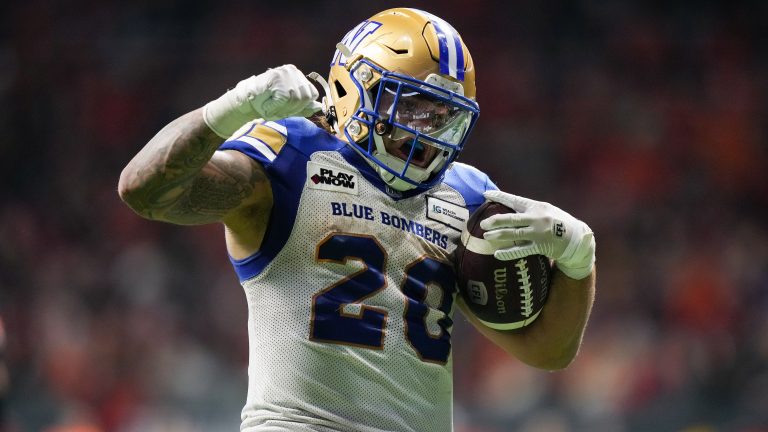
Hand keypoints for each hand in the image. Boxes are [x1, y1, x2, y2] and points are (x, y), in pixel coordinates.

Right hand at [203, 64, 322, 137]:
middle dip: (294, 108)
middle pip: (306, 96)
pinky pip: (285, 98)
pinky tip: (268, 104)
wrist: (246, 101)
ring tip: (273, 106)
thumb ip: (303, 107)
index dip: (302, 106)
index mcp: (298, 76)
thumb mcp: (289, 108)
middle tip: (278, 109)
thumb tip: (318, 107)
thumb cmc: (267, 104)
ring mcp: (284, 72)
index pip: (312, 93)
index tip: (288, 109)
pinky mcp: (276, 77)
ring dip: (285, 108)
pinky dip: (276, 106)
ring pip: (296, 98)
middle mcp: (293, 71)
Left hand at [480, 190, 595, 279]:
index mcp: (537, 206)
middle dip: (495, 221)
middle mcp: (536, 218)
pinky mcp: (541, 247)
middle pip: (511, 219)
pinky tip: (498, 254)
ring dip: (498, 235)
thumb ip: (529, 210)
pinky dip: (508, 253)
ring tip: (486, 237)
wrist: (578, 238)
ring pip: (514, 234)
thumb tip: (508, 208)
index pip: (514, 200)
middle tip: (482, 224)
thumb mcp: (546, 211)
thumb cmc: (558, 222)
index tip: (486, 195)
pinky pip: (521, 250)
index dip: (499, 197)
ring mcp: (538, 233)